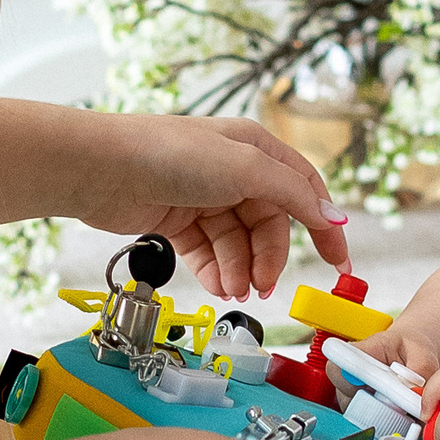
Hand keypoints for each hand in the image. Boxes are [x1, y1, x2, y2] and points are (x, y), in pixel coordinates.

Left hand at [76, 112, 348, 301]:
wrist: (101, 169)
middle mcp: (232, 170)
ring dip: (240, 270)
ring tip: (232, 291)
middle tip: (263, 287)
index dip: (323, 227)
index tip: (338, 264)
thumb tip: (332, 216)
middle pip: (269, 224)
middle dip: (268, 258)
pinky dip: (216, 270)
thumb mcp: (244, 168)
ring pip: (238, 242)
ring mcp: (204, 195)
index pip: (303, 190)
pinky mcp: (178, 218)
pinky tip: (217, 285)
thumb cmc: (170, 155)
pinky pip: (209, 251)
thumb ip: (292, 194)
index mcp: (255, 148)